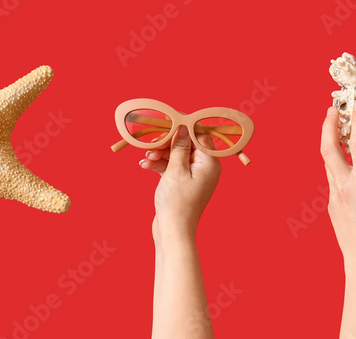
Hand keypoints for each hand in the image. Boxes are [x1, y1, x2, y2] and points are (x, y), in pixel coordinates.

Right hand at [140, 125, 221, 243]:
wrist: (173, 231)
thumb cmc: (177, 201)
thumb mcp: (176, 169)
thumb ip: (179, 147)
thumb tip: (183, 128)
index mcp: (210, 162)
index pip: (200, 135)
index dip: (184, 127)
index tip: (168, 123)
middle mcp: (205, 168)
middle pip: (187, 145)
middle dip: (167, 143)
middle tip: (152, 144)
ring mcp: (194, 176)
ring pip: (177, 156)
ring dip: (160, 154)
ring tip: (146, 158)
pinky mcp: (182, 183)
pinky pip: (172, 167)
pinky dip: (160, 165)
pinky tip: (145, 165)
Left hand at [320, 100, 355, 267]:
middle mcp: (345, 185)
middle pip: (329, 147)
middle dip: (329, 125)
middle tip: (332, 108)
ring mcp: (334, 194)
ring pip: (327, 160)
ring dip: (330, 141)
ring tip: (335, 126)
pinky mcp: (331, 202)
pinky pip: (332, 175)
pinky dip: (336, 161)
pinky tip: (345, 159)